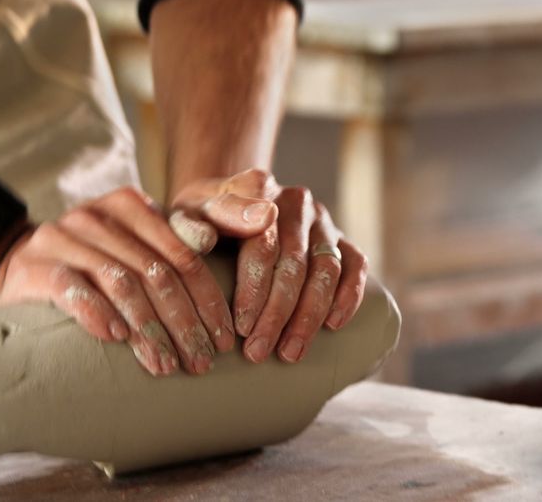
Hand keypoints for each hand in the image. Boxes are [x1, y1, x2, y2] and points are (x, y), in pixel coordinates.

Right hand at [0, 186, 276, 375]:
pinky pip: (75, 289)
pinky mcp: (37, 265)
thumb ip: (189, 238)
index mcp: (133, 205)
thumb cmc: (92, 262)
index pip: (185, 253)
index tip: (228, 338)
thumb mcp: (139, 245)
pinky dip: (99, 314)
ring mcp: (66, 237)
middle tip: (204, 362)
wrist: (8, 265)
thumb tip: (266, 217)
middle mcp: (101, 215)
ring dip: (150, 330)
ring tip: (168, 366)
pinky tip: (118, 340)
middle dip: (186, 322)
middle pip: (159, 271)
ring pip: (123, 283)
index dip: (210, 298)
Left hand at [172, 169, 368, 364]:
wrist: (224, 203)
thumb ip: (194, 223)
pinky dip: (349, 295)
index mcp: (259, 189)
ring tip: (290, 352)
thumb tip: (217, 235)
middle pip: (295, 263)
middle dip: (278, 314)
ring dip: (310, 315)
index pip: (263, 246)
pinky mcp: (339, 237)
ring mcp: (322, 220)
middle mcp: (296, 202)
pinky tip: (334, 325)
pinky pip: (355, 265)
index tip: (242, 328)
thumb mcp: (186, 214)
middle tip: (259, 352)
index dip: (254, 290)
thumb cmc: (201, 218)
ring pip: (327, 268)